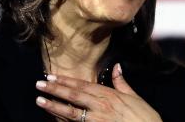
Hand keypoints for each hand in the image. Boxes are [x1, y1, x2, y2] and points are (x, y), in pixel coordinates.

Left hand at [35, 63, 161, 121]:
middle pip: (73, 96)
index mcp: (109, 95)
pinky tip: (53, 120)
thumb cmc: (145, 117)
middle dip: (55, 90)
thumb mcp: (134, 97)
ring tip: (40, 101)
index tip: (52, 77)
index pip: (83, 85)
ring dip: (54, 106)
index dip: (66, 81)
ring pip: (71, 113)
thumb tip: (116, 66)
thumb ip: (121, 82)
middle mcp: (101, 107)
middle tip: (39, 84)